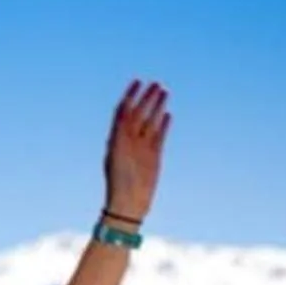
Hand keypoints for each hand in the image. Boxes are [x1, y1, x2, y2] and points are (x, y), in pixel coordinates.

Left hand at [103, 78, 169, 221]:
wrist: (128, 203)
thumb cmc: (118, 181)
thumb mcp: (117, 152)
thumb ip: (121, 130)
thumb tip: (124, 109)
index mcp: (117, 138)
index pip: (123, 111)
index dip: (129, 95)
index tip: (137, 81)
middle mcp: (129, 141)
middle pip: (138, 113)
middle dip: (146, 98)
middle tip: (156, 83)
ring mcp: (142, 147)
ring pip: (150, 122)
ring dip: (156, 106)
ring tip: (165, 91)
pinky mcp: (154, 156)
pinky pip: (159, 135)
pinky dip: (164, 124)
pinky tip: (168, 114)